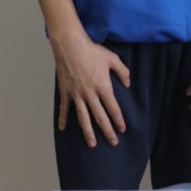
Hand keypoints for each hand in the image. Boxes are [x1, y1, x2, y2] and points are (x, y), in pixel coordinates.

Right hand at [50, 30, 130, 147]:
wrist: (71, 46)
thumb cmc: (92, 51)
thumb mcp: (113, 59)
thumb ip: (123, 72)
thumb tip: (128, 83)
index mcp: (103, 87)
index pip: (113, 108)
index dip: (118, 120)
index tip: (122, 129)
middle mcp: (90, 94)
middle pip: (100, 117)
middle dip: (107, 131)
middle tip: (113, 142)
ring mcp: (77, 95)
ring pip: (83, 118)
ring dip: (88, 132)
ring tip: (92, 144)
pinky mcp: (66, 92)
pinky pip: (65, 109)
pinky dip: (63, 119)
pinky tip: (62, 129)